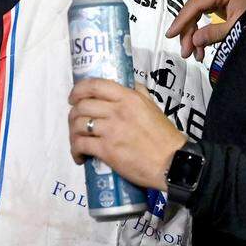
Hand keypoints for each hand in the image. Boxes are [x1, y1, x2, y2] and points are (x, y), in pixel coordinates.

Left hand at [68, 79, 185, 190]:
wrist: (173, 162)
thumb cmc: (164, 136)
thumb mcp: (153, 107)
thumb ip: (139, 93)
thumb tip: (128, 84)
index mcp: (128, 97)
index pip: (94, 85)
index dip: (78, 90)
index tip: (73, 98)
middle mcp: (117, 110)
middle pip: (82, 106)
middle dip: (73, 114)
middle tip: (75, 123)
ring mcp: (111, 130)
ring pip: (79, 124)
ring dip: (72, 133)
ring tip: (77, 140)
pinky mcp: (107, 150)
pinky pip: (81, 145)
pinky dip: (75, 150)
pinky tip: (79, 156)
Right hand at [166, 0, 245, 60]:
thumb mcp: (237, 26)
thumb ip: (214, 33)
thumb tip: (194, 41)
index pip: (195, 4)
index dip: (181, 21)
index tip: (170, 35)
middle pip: (193, 8)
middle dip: (188, 32)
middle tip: (186, 52)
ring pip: (195, 11)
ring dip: (193, 32)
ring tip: (195, 53)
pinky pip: (202, 10)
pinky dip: (200, 26)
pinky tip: (199, 44)